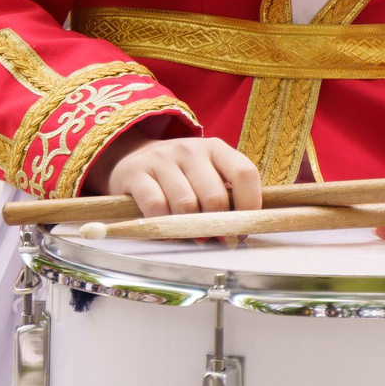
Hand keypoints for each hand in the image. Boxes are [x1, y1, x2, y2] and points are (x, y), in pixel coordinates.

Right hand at [89, 131, 262, 217]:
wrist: (134, 158)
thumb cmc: (181, 176)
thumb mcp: (207, 175)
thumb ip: (225, 196)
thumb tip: (240, 233)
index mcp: (215, 148)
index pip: (244, 173)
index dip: (250, 206)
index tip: (243, 229)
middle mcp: (190, 149)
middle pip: (215, 198)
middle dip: (215, 225)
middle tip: (211, 237)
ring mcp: (162, 159)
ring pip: (186, 205)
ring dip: (188, 228)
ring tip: (187, 234)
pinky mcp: (136, 172)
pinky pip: (157, 207)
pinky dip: (164, 226)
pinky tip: (167, 229)